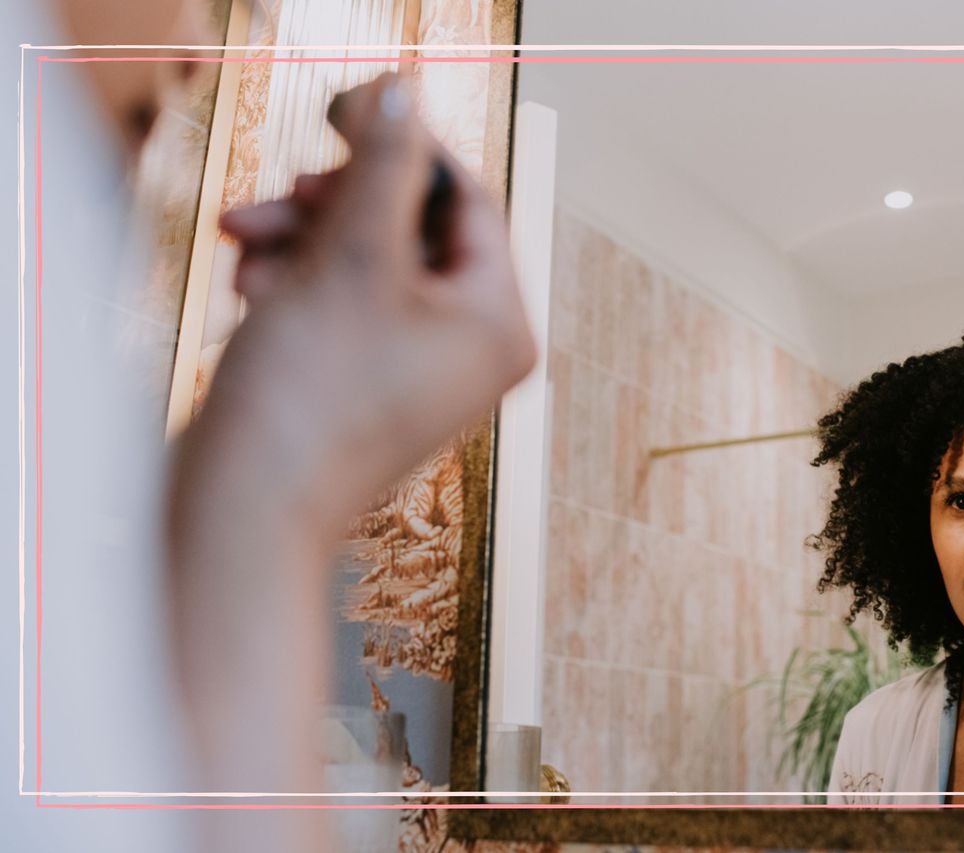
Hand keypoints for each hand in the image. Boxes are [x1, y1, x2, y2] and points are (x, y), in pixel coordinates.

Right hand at [190, 72, 535, 536]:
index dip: (404, 146)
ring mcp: (423, 369)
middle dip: (334, 204)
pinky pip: (343, 303)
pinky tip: (254, 293)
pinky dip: (297, 284)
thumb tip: (401, 95)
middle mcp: (474, 349)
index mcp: (501, 322)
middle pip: (412, 227)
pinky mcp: (370, 382)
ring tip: (247, 249)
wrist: (243, 510)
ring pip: (366, 260)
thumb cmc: (309, 398)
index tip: (341, 112)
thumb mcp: (351, 258)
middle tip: (281, 199)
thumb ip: (382, 167)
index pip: (468, 199)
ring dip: (302, 241)